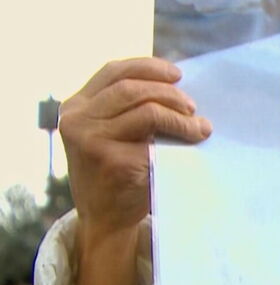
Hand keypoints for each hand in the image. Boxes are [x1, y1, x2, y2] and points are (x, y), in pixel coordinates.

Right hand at [59, 58, 210, 284]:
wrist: (106, 218)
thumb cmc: (118, 170)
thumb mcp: (112, 132)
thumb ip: (129, 107)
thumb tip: (178, 84)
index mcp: (76, 105)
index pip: (113, 71)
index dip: (148, 67)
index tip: (177, 74)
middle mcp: (77, 119)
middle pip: (132, 88)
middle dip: (169, 93)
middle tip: (193, 108)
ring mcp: (89, 139)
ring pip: (146, 110)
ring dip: (179, 116)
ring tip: (198, 126)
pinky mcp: (109, 160)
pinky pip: (153, 140)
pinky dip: (178, 136)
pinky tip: (192, 142)